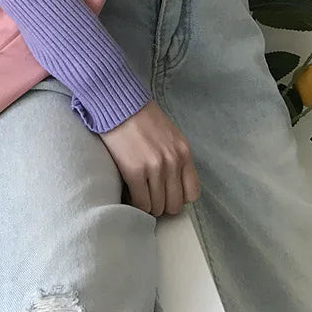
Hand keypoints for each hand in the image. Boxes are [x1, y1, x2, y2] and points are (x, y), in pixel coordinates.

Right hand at [99, 99, 200, 216]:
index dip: (178, 198)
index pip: (192, 193)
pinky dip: (134, 202)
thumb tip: (173, 183)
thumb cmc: (141, 117)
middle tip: (150, 197)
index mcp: (184, 153)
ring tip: (139, 195)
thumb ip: (176, 157)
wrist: (119, 104)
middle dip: (162, 204)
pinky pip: (140, 202)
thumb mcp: (170, 135)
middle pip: (174, 204)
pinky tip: (129, 192)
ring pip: (157, 207)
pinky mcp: (134, 171)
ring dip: (147, 206)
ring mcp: (154, 168)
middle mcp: (173, 162)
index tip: (167, 194)